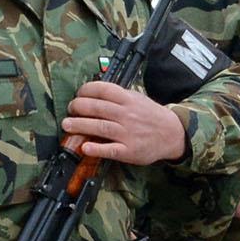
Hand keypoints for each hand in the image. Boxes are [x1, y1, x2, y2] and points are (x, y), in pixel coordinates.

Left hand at [62, 80, 187, 165]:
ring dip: (80, 125)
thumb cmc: (152, 116)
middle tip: (70, 109)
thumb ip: (119, 96)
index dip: (85, 90)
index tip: (78, 94)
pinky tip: (85, 147)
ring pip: (100, 126)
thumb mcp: (138, 99)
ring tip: (67, 125)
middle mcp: (127, 115)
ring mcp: (128, 133)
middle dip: (78, 107)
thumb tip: (94, 93)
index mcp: (129, 100)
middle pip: (97, 108)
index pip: (102, 89)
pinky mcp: (129, 151)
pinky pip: (110, 149)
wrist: (173, 134)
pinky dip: (97, 148)